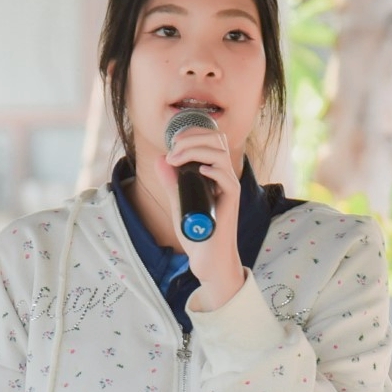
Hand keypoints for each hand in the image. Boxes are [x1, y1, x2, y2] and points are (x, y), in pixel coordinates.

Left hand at [159, 125, 243, 307]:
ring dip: (195, 150)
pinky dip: (212, 170)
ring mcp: (228, 188)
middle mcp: (224, 176)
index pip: (211, 139)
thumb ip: (171, 181)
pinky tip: (197, 171)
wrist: (207, 258)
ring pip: (220, 153)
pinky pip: (226, 178)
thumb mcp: (177, 202)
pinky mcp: (231, 201)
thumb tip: (160, 159)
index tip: (172, 143)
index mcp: (214, 172)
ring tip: (176, 160)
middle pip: (217, 139)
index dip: (192, 133)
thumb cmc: (197, 232)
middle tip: (173, 151)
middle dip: (192, 137)